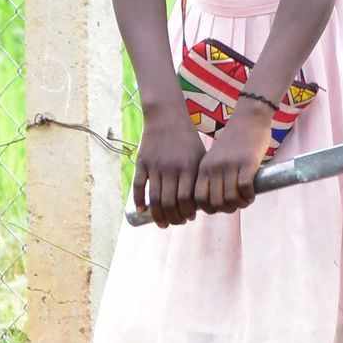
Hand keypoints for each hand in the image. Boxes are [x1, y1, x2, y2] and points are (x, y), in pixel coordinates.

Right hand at [134, 110, 206, 227]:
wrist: (167, 119)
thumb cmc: (187, 140)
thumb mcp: (200, 156)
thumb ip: (200, 177)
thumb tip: (204, 202)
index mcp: (189, 167)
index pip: (186, 199)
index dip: (187, 212)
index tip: (189, 217)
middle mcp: (171, 168)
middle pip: (170, 202)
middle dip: (173, 217)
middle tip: (176, 223)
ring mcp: (155, 166)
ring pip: (154, 198)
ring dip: (158, 215)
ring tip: (162, 223)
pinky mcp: (142, 163)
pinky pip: (138, 186)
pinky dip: (140, 201)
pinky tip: (143, 211)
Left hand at [193, 102, 273, 214]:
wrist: (249, 119)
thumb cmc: (234, 140)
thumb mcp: (216, 158)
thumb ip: (213, 175)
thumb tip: (216, 199)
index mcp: (203, 168)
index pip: (198, 198)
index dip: (209, 209)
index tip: (220, 208)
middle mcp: (214, 168)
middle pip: (215, 202)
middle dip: (226, 209)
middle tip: (236, 206)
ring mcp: (230, 166)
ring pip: (230, 198)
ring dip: (239, 204)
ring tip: (245, 201)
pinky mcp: (247, 163)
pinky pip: (245, 188)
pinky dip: (249, 196)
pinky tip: (252, 195)